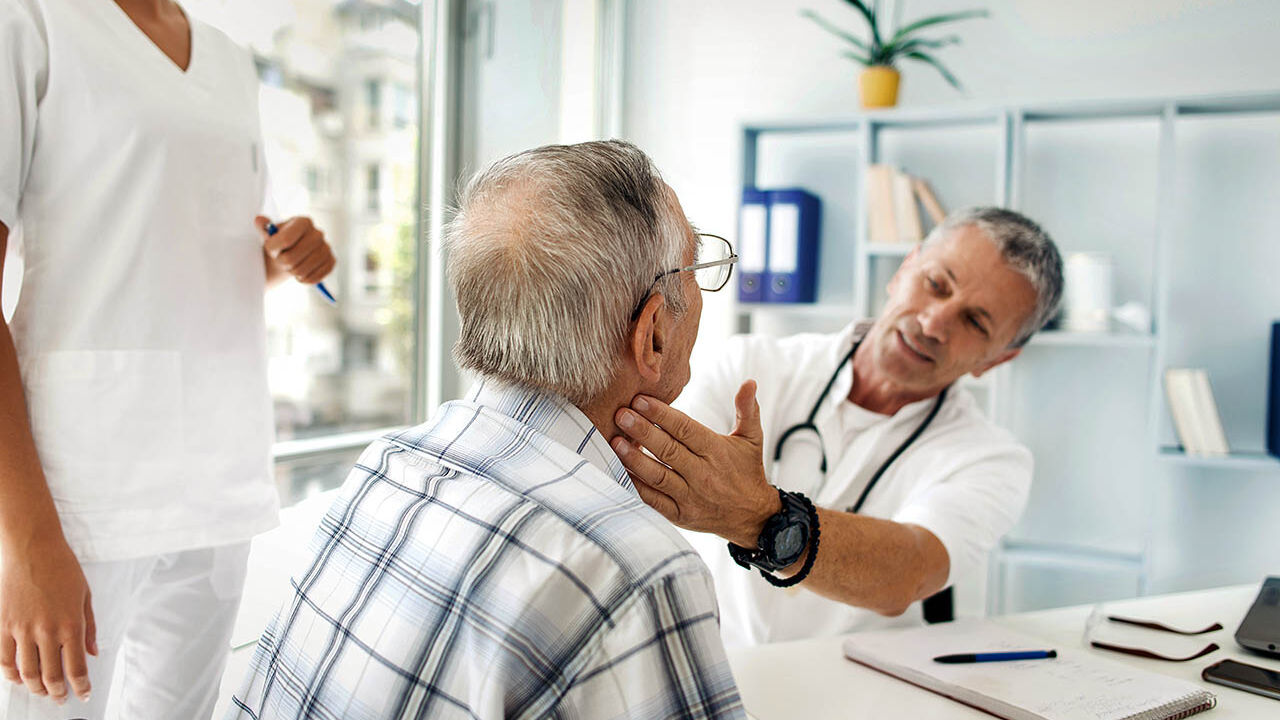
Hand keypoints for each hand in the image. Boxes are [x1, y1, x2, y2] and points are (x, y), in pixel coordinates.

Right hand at [0, 536, 95, 704]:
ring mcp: (22, 629)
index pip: (76, 668)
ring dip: (36, 688)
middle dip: (58, 693)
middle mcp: (47, 631)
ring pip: (26, 673)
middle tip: (61, 699)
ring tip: (43, 692)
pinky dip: (11, 675)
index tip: (83, 694)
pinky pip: (4, 660)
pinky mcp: (3, 625)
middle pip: (51, 676)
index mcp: (71, 624)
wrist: (32, 548)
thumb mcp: (85, 596)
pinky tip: (19, 679)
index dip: (81, 687)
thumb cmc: (63, 568)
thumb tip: (93, 653)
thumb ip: (89, 627)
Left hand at [256, 215, 335, 284]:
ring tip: (291, 267)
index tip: (272, 251)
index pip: (285, 240)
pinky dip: (304, 280)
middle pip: (292, 258)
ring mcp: (326, 248)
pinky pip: (314, 278)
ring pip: (302, 270)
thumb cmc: (279, 244)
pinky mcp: (331, 262)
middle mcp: (318, 233)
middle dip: (282, 263)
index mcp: (303, 222)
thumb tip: (259, 220)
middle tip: (281, 261)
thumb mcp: (269, 235)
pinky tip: (301, 274)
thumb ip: (263, 228)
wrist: (292, 254)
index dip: (274, 250)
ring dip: (292, 272)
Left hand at [612, 380, 779, 546]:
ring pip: (658, 476)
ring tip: (615, 442)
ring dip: (634, 459)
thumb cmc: (747, 471)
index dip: (661, 414)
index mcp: (716, 451)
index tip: (640, 400)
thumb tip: (750, 382)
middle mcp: (702, 474)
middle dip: (642, 431)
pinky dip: (636, 487)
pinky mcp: (680, 515)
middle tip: (621, 415)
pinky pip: (654, 501)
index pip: (685, 429)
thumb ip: (747, 410)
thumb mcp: (752, 439)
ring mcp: (690, 497)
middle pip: (668, 450)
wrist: (753, 516)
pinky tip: (620, 472)